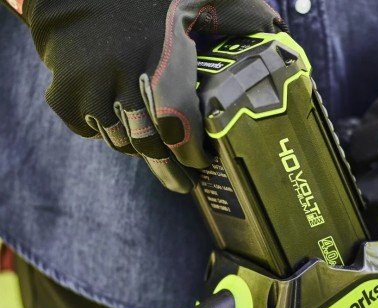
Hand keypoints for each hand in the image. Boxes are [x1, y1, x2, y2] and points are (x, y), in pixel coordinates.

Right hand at [23, 0, 283, 191]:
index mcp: (163, 57)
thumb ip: (239, 13)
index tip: (204, 163)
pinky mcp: (63, 92)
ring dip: (139, 148)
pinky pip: (89, 128)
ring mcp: (89, 87)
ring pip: (120, 140)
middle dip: (169, 169)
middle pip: (149, 145)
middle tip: (183, 183)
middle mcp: (124, 78)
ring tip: (155, 150)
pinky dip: (104, 128)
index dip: (192, 153)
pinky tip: (120, 120)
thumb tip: (277, 29)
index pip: (179, 125)